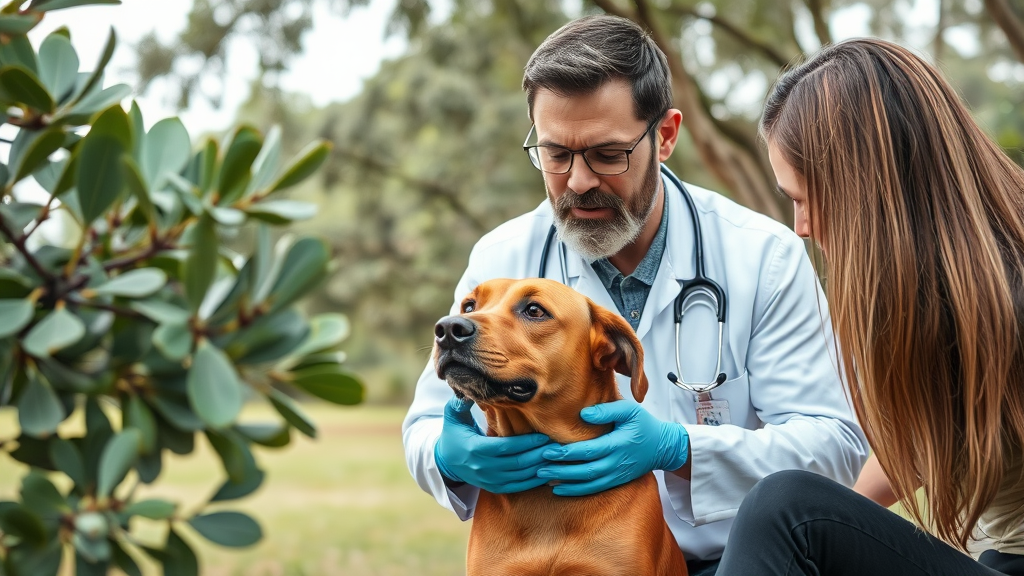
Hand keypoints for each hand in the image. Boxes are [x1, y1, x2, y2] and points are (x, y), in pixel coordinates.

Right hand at [434, 396, 552, 493]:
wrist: (447, 461)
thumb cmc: (453, 434)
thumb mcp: (452, 416)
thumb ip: (460, 402)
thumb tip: (470, 389)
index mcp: (474, 449)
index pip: (504, 447)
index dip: (525, 443)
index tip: (543, 436)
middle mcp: (482, 468)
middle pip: (516, 463)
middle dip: (539, 455)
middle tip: (557, 446)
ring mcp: (488, 480)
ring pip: (520, 477)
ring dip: (540, 468)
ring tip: (556, 457)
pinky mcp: (494, 488)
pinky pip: (518, 487)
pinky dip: (534, 481)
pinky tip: (547, 472)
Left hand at [537, 400, 688, 496]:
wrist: (662, 447)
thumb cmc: (643, 424)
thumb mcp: (629, 410)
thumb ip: (607, 411)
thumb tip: (583, 413)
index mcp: (618, 444)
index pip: (588, 451)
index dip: (567, 453)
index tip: (547, 450)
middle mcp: (616, 463)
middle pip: (584, 470)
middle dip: (560, 469)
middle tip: (538, 466)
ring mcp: (615, 475)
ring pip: (587, 483)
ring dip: (564, 482)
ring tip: (543, 477)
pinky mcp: (615, 481)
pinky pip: (593, 489)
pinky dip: (575, 491)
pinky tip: (558, 488)